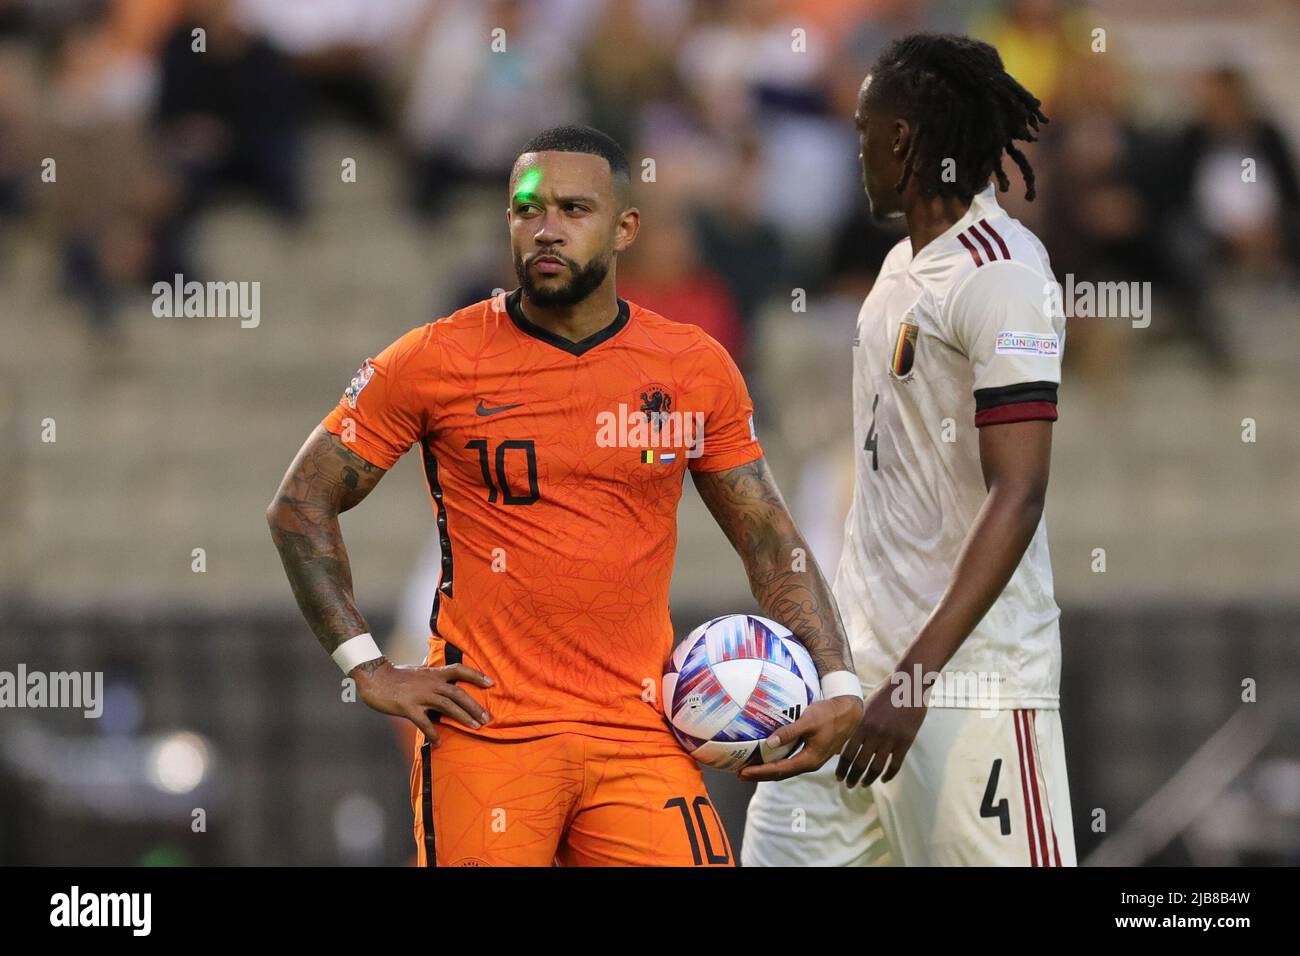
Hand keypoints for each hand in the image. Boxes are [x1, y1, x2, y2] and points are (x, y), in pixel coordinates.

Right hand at [353, 658, 493, 745]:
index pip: (459, 670)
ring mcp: (420, 695)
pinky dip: (433, 733)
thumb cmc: (395, 675)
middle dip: (474, 706)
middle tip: (486, 718)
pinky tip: (438, 742)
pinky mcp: (408, 707)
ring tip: (474, 727)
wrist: (374, 677)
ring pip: (447, 706)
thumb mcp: (418, 670)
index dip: (476, 675)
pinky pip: (424, 722)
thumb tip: (439, 670)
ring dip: (462, 717)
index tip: (491, 682)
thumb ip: (431, 672)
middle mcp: (430, 683)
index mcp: (434, 673)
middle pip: (458, 693)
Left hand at [738, 695, 862, 781]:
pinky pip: (790, 762)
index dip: (760, 772)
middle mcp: (809, 763)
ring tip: (750, 769)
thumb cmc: (829, 715)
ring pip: (785, 769)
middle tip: (740, 774)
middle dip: (760, 775)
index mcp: (809, 759)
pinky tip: (767, 758)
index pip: (779, 770)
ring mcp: (810, 759)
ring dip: (767, 770)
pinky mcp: (810, 752)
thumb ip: (789, 732)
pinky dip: (776, 763)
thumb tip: (769, 742)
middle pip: (781, 774)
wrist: (849, 713)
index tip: (743, 772)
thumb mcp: (808, 721)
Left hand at [835, 683, 926, 787]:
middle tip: (849, 786)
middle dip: (852, 777)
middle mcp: (873, 734)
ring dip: (868, 779)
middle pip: (859, 763)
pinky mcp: (905, 742)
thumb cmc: (884, 695)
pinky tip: (884, 779)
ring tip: (863, 785)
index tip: (839, 777)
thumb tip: (842, 745)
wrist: (908, 686)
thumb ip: (855, 727)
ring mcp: (890, 739)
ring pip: (876, 768)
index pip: (847, 753)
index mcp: (861, 725)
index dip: (842, 768)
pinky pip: (895, 765)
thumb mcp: (865, 708)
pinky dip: (888, 775)